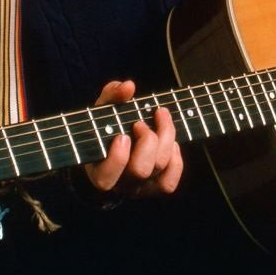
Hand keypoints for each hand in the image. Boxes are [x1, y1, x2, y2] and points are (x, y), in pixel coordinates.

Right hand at [82, 80, 183, 197]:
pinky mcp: (154, 186)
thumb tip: (128, 87)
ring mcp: (139, 187)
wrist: (112, 144)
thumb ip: (111, 96)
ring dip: (166, 140)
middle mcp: (119, 184)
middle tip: (141, 122)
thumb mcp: (103, 108)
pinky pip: (169, 183)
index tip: (122, 135)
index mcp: (99, 171)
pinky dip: (176, 161)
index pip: (106, 177)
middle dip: (147, 141)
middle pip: (140, 170)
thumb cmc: (104, 126)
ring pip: (159, 169)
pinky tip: (172, 143)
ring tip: (161, 118)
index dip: (118, 157)